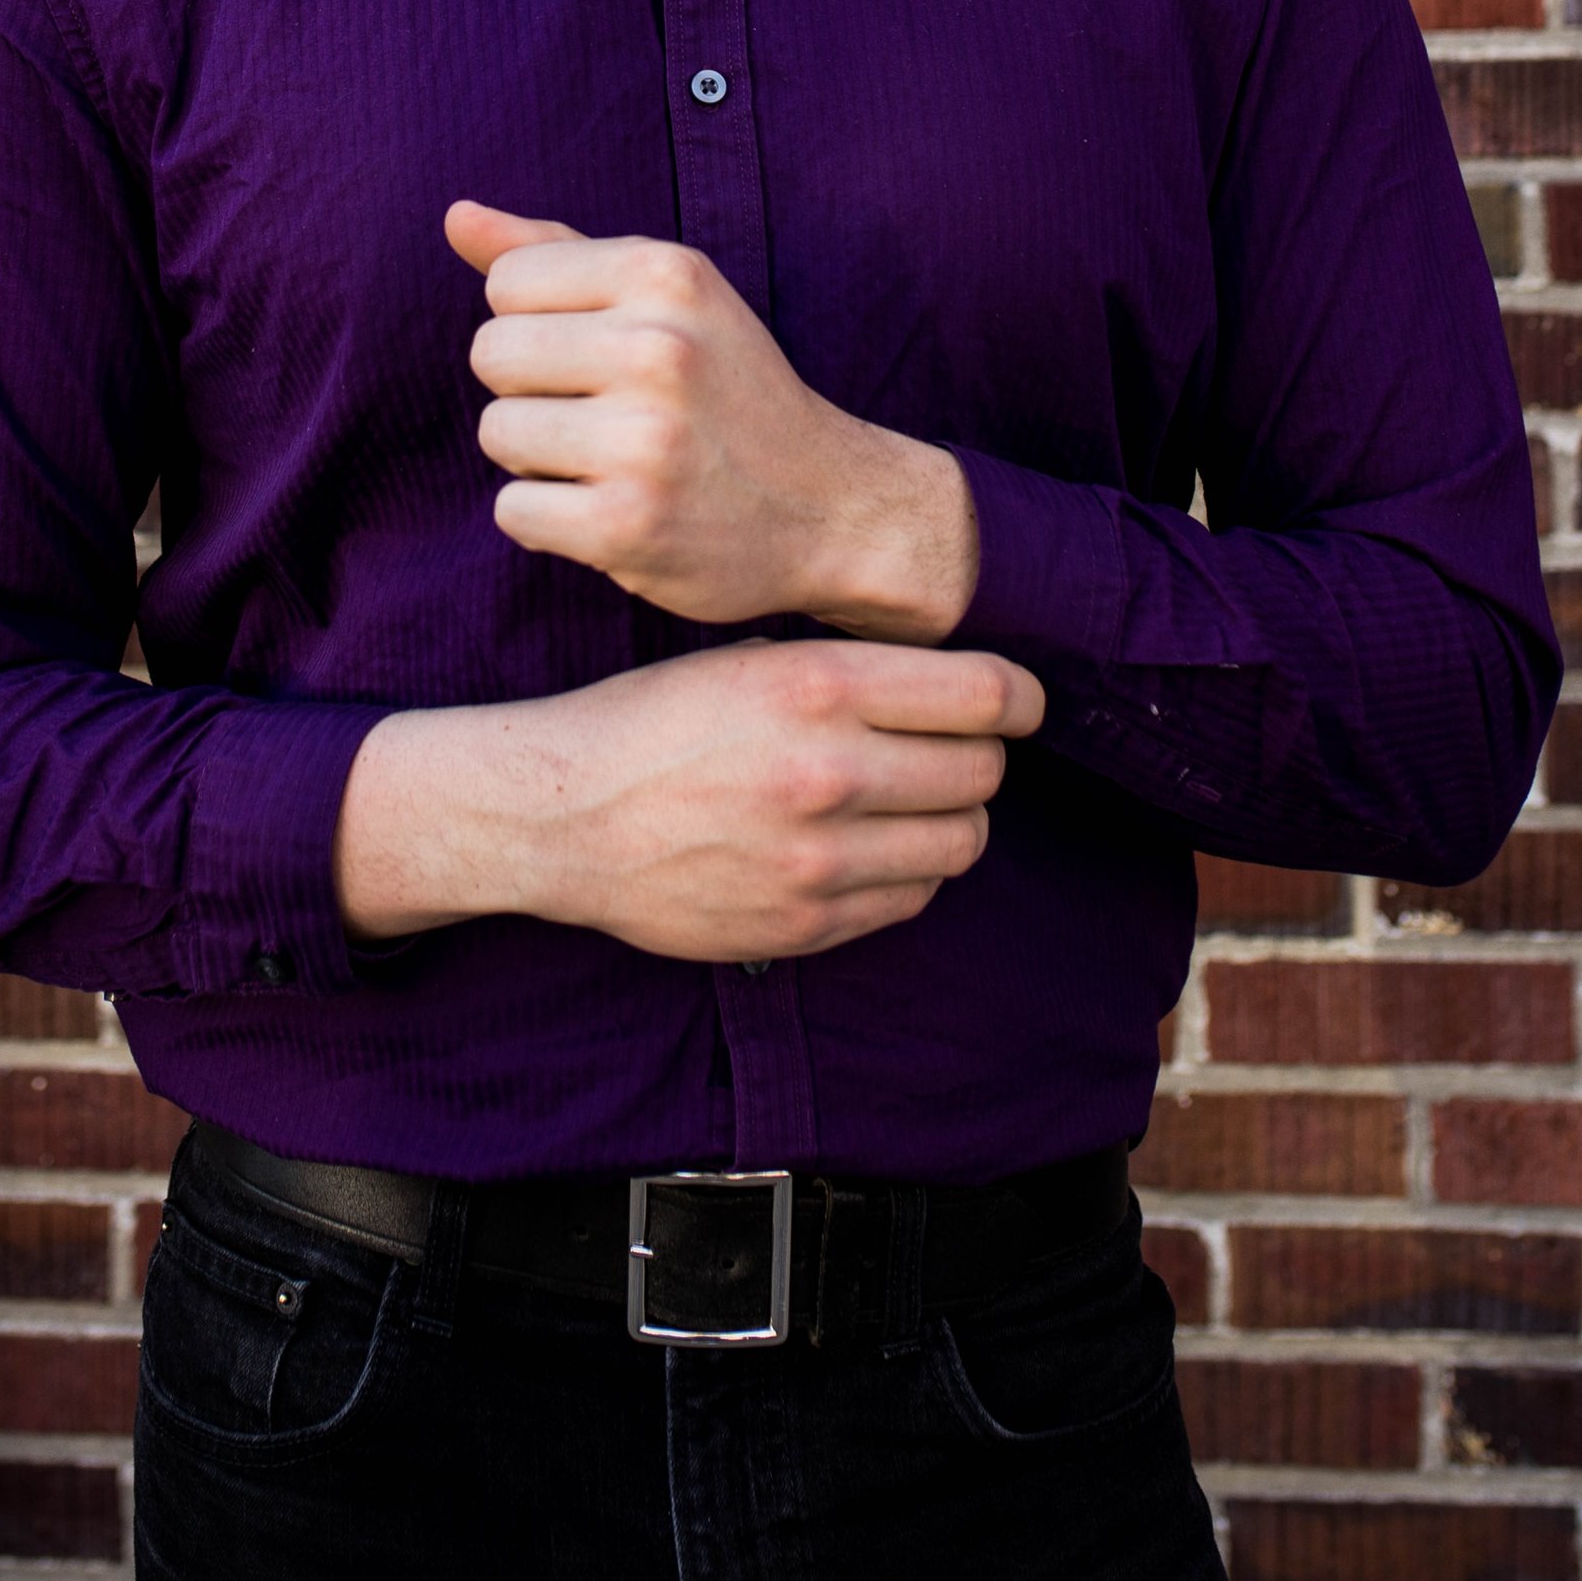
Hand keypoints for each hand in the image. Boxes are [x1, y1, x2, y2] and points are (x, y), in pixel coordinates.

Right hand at [334, 635, 1045, 957]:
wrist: (563, 813)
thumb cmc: (656, 722)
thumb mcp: (750, 658)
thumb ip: (852, 670)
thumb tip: (956, 683)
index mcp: (817, 685)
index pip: (984, 692)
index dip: (1018, 697)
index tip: (1018, 702)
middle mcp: (829, 770)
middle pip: (984, 769)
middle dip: (977, 756)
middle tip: (947, 749)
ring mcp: (821, 856)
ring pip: (963, 840)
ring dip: (950, 818)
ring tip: (908, 800)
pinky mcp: (807, 922)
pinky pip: (914, 898)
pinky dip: (910, 871)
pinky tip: (869, 846)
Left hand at [447, 199, 980, 638]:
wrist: (830, 509)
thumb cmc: (730, 394)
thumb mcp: (668, 299)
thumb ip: (557, 254)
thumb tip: (455, 215)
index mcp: (668, 275)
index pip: (508, 282)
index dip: (539, 325)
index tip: (601, 355)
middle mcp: (660, 348)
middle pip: (490, 355)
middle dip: (530, 392)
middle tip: (606, 415)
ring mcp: (645, 441)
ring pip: (496, 433)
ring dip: (538, 460)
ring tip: (612, 464)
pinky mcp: (628, 526)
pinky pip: (512, 511)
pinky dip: (549, 521)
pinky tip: (613, 513)